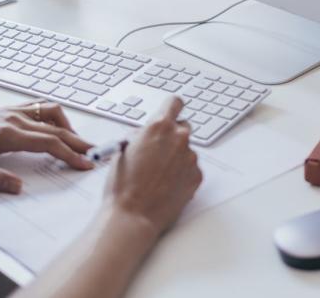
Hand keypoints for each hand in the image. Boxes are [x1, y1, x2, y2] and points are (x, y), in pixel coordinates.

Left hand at [0, 99, 94, 193]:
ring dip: (69, 126)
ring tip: (78, 143)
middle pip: (56, 128)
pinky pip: (39, 107)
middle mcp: (12, 118)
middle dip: (79, 142)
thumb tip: (18, 187)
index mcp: (5, 134)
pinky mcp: (7, 110)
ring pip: (51, 112)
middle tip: (97, 154)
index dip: (70, 154)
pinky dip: (55, 116)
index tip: (86, 164)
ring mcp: (10, 111)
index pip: (48, 143)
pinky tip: (57, 128)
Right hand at [104, 96, 201, 235]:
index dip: (171, 108)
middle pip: (183, 126)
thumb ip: (140, 136)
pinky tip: (166, 186)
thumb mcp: (123, 150)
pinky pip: (191, 168)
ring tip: (157, 176)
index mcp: (159, 127)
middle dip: (172, 136)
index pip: (174, 103)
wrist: (133, 215)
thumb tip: (145, 134)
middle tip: (158, 152)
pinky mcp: (197, 175)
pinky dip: (181, 174)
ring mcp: (190, 157)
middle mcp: (179, 138)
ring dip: (176, 158)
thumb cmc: (123, 185)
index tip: (170, 113)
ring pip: (186, 150)